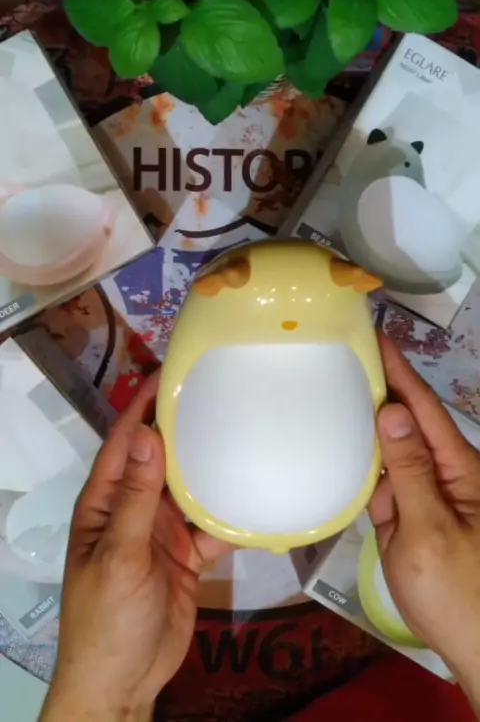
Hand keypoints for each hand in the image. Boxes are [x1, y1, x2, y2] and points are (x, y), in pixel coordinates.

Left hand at [41, 371, 231, 721]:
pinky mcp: (188, 556)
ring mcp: (163, 532)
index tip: (170, 373)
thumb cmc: (107, 617)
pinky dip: (234, 515)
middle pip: (163, 460)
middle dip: (187, 430)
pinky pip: (214, 526)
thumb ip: (137, 498)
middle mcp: (135, 509)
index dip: (143, 407)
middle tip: (223, 394)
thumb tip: (149, 437)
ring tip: (249, 434)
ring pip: (192, 489)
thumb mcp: (120, 555)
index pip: (125, 443)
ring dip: (214, 468)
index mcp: (107, 502)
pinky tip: (261, 497)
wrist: (123, 681)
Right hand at [370, 335, 479, 710]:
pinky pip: (390, 482)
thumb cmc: (457, 592)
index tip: (374, 333)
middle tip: (342, 355)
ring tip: (335, 393)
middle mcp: (447, 474)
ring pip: (395, 451)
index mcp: (461, 468)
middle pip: (409, 422)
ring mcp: (431, 496)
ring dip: (370, 426)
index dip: (399, 369)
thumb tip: (393, 409)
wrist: (476, 650)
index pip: (424, 407)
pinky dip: (368, 467)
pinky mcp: (415, 518)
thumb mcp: (428, 531)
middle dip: (380, 387)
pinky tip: (345, 451)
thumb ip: (410, 470)